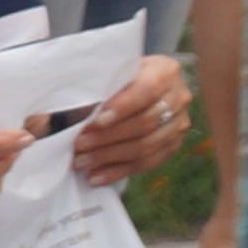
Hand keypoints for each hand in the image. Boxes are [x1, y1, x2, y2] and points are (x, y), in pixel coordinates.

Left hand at [67, 53, 195, 186]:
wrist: (140, 85)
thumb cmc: (117, 78)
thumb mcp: (110, 73)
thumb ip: (98, 88)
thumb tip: (67, 114)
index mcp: (165, 71)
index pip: (148, 90)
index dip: (122, 107)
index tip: (95, 120)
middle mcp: (179, 97)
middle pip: (146, 122)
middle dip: (108, 136)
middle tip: (79, 145)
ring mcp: (179, 123)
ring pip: (146, 146)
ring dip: (110, 157)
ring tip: (82, 162)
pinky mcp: (174, 145)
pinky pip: (148, 163)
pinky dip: (119, 171)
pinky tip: (96, 177)